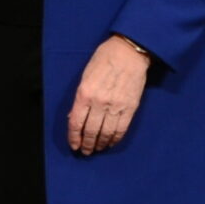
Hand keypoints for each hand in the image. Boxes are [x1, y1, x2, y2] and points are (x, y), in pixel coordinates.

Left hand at [68, 35, 151, 154]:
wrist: (129, 52)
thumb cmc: (103, 60)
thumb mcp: (84, 76)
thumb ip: (79, 98)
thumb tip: (74, 117)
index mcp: (84, 93)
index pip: (76, 122)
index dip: (74, 137)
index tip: (74, 146)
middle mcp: (99, 102)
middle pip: (91, 131)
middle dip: (87, 144)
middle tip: (85, 151)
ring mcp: (116, 106)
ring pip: (106, 133)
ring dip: (100, 144)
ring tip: (97, 149)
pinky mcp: (130, 108)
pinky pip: (121, 129)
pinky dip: (115, 139)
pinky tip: (111, 143)